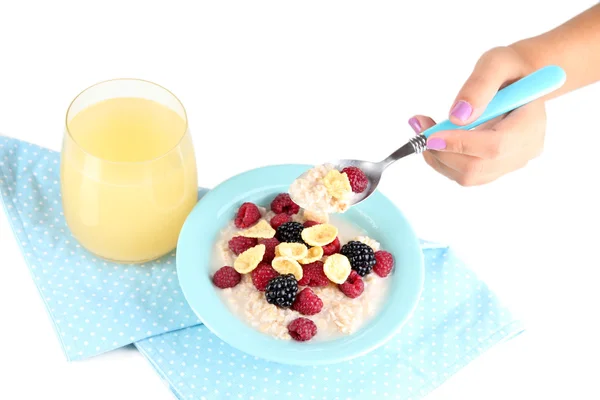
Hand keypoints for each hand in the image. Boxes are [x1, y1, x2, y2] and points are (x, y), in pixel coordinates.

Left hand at [408, 46, 546, 185]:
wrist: (518, 82)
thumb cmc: (509, 70)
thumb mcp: (496, 62)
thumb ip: (479, 85)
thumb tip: (457, 117)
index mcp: (531, 124)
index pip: (495, 147)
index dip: (461, 144)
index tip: (432, 135)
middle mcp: (524, 151)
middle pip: (477, 167)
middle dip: (441, 151)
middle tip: (420, 127)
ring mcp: (510, 163)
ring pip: (467, 175)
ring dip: (438, 156)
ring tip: (425, 129)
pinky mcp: (494, 169)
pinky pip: (463, 174)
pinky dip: (442, 159)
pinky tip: (435, 138)